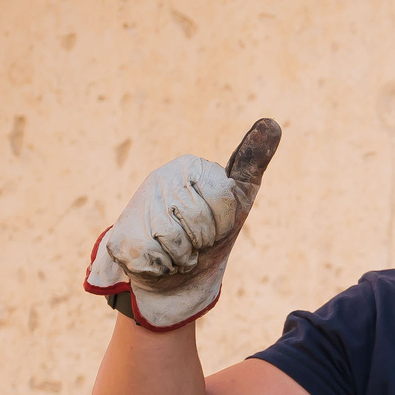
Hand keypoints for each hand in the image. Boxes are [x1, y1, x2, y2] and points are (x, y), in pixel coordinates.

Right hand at [87, 119, 280, 329]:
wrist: (173, 273)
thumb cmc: (209, 232)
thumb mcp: (237, 197)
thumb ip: (253, 162)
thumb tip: (273, 122)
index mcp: (191, 166)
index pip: (224, 197)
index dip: (224, 221)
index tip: (217, 223)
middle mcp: (161, 178)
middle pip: (200, 221)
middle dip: (204, 241)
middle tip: (195, 239)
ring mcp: (139, 205)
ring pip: (176, 241)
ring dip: (184, 257)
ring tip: (178, 250)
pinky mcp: (121, 236)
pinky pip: (156, 259)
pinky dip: (165, 268)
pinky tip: (158, 259)